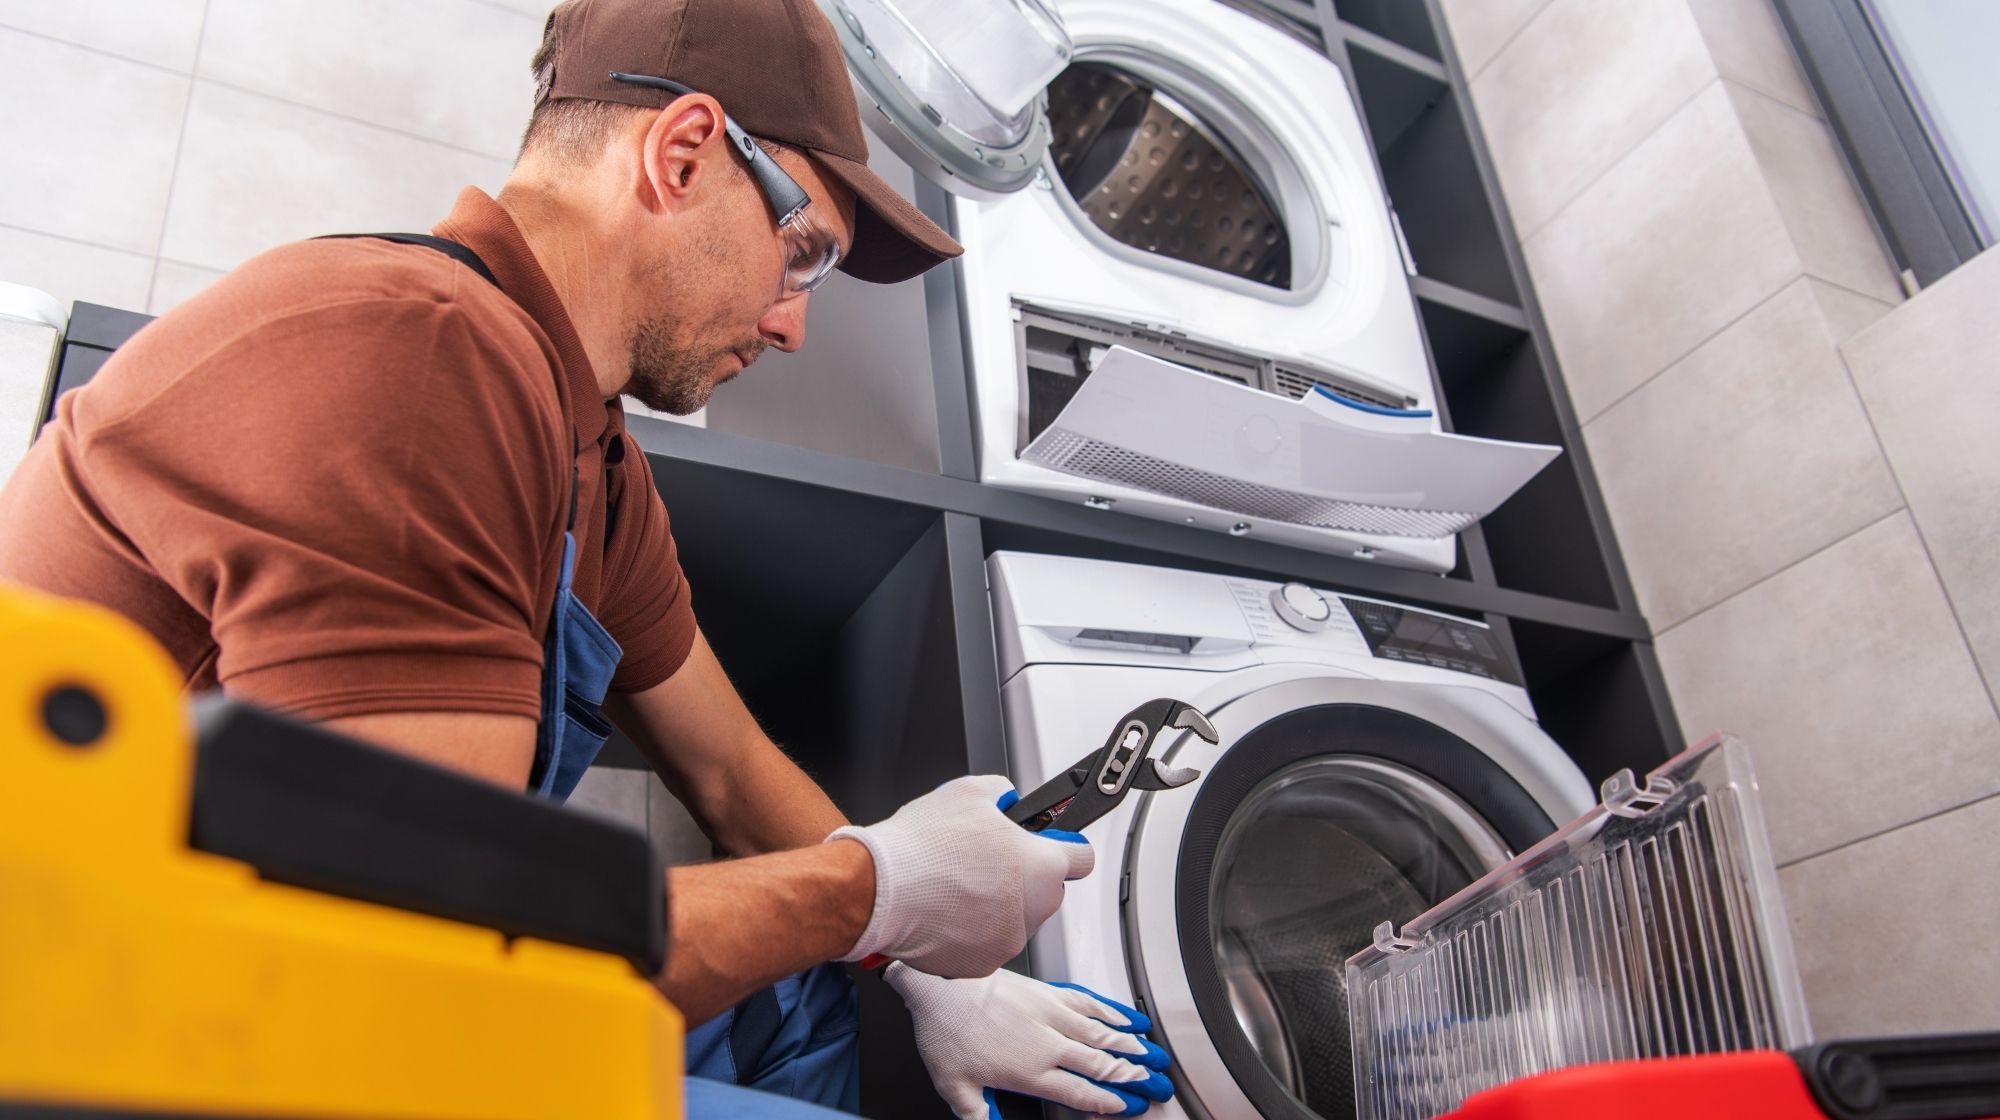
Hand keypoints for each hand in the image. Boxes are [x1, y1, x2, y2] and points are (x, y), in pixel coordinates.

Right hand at [827, 775, 1093, 977]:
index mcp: (1041, 865)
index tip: (1053, 844)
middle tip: (988, 862)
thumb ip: (1002, 794)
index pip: (1082, 858)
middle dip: (1025, 877)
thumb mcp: (969, 792)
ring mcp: (1008, 941)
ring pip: (1016, 920)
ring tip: (957, 886)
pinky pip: (987, 945)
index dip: (1065, 846)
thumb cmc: (922, 846)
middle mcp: (1034, 909)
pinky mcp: (981, 965)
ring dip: (998, 906)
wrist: (879, 890)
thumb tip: (1006, 799)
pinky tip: (946, 911)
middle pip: (1047, 891)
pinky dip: (972, 932)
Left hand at [887, 963, 1173, 1117]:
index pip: (1080, 1093)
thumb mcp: (955, 1087)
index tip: (1128, 1106)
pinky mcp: (1047, 992)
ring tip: (1153, 1054)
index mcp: (1029, 1072)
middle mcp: (1047, 1045)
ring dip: (1131, 1047)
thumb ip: (977, 1114)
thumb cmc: (946, 1032)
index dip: (1108, 1102)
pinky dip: (1111, 1013)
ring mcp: (1050, 1015)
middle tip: (1156, 1083)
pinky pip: (1088, 1003)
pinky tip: (1126, 1019)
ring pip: (1101, 1035)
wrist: (941, 984)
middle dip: (1133, 1077)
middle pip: (1101, 1065)